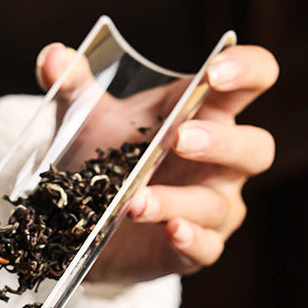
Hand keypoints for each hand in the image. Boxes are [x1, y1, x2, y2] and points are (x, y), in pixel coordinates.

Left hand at [36, 42, 278, 283]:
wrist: (82, 228)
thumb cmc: (104, 160)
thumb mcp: (86, 120)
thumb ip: (74, 87)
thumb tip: (52, 57)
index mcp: (207, 113)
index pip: (254, 80)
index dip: (245, 71)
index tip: (215, 72)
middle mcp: (223, 162)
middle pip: (255, 147)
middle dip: (221, 142)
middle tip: (179, 139)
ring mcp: (212, 206)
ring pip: (217, 204)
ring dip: (178, 200)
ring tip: (136, 201)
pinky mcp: (194, 249)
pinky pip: (206, 247)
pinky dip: (189, 239)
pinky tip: (170, 230)